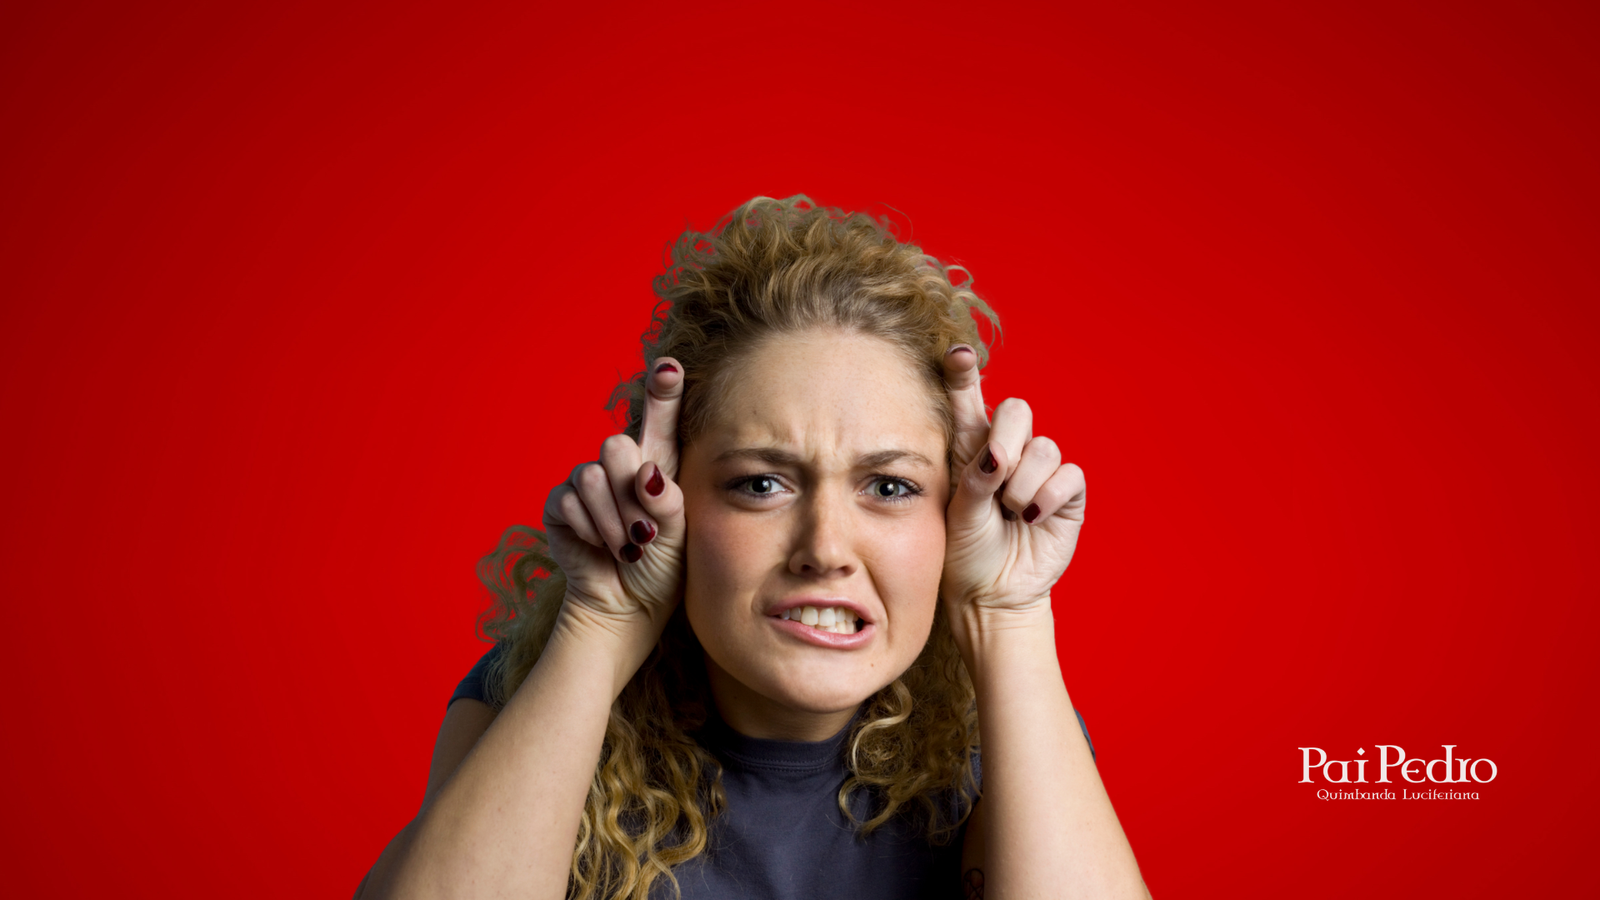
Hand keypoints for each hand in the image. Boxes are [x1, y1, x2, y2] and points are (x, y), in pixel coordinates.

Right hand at [542, 360, 686, 639]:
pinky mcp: (559, 505)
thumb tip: (646, 474)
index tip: (669, 366)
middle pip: (616, 445)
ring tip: (628, 548)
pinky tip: (602, 548)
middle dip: (630, 493)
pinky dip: (591, 530)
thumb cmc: (662, 568)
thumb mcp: (679, 535)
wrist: (629, 605)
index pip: (660, 418)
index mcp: (658, 464)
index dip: (662, 390)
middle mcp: (619, 466)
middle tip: (645, 533)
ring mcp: (586, 483)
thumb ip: (668, 502)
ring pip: (591, 476)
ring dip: (613, 520)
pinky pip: (568, 502)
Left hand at [940, 346, 1086, 617]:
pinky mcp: (1067, 494)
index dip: (965, 375)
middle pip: (1016, 410)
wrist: (992, 593)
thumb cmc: (965, 551)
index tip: (959, 355)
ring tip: (1010, 513)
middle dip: (1006, 437)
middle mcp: (1007, 452)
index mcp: (971, 448)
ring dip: (1023, 483)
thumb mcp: (958, 513)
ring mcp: (1039, 472)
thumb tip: (998, 455)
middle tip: (995, 469)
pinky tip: (1033, 518)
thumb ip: (974, 479)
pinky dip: (1049, 497)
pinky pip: (1068, 475)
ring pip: (1043, 447)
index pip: (968, 401)